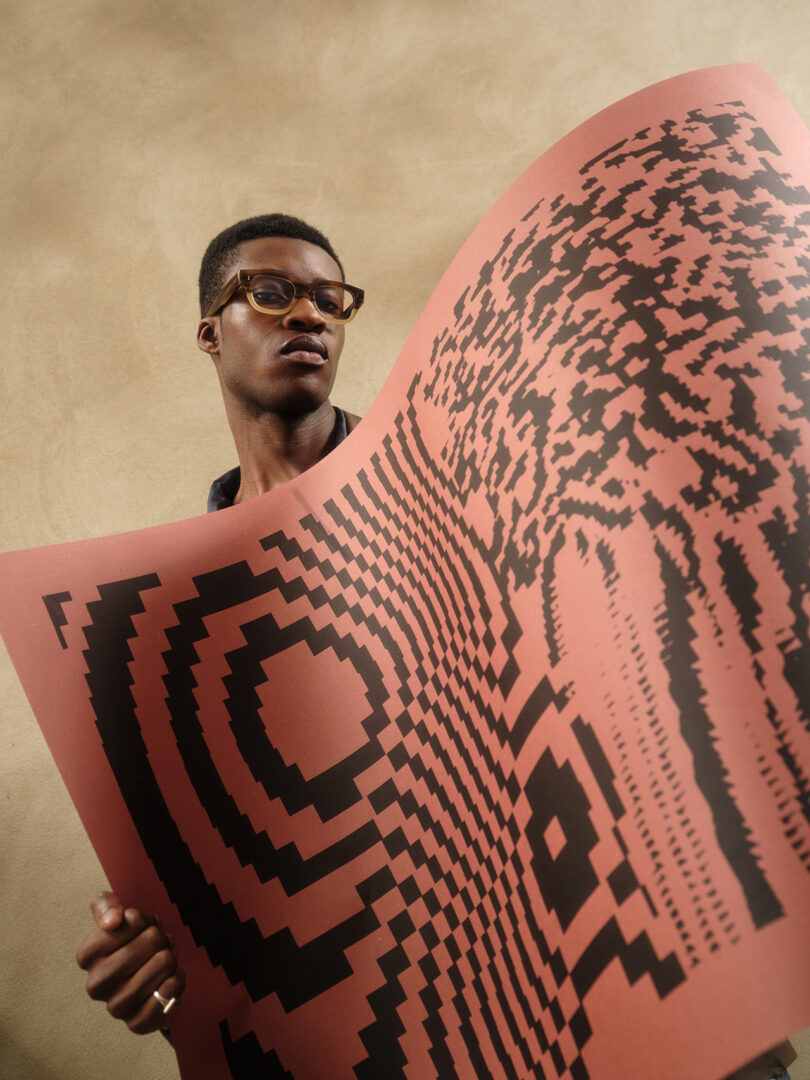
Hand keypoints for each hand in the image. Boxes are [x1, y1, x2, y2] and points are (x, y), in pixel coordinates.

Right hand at [75, 891, 184, 1034]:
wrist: (147, 974)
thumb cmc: (130, 940)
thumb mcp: (115, 914)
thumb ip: (106, 905)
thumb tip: (112, 921)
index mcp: (86, 956)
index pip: (125, 924)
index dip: (142, 920)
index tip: (143, 925)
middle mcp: (96, 985)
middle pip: (145, 945)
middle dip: (159, 938)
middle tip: (159, 941)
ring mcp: (116, 1007)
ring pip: (158, 969)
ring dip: (169, 960)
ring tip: (166, 958)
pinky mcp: (137, 1023)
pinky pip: (166, 998)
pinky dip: (175, 983)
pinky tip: (171, 977)